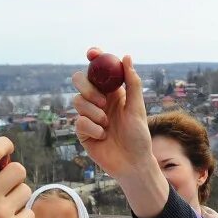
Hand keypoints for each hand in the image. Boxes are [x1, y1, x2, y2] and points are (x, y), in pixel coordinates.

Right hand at [0, 138, 32, 217]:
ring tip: (4, 209)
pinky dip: (21, 217)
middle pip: (18, 170)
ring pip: (25, 191)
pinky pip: (29, 213)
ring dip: (17, 197)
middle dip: (14, 175)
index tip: (7, 149)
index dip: (4, 145)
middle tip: (5, 185)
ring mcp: (3, 214)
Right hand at [71, 48, 155, 180]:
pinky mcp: (82, 131)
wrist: (133, 164)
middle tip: (102, 102)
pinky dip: (93, 128)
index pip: (99, 70)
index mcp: (113, 92)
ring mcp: (89, 116)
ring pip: (77, 101)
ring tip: (107, 125)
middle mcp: (99, 101)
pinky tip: (103, 136)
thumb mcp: (138, 109)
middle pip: (80, 80)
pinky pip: (79, 122)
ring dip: (94, 113)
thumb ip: (132, 83)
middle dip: (88, 88)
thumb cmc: (139, 137)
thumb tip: (126, 57)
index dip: (94, 58)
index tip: (92, 53)